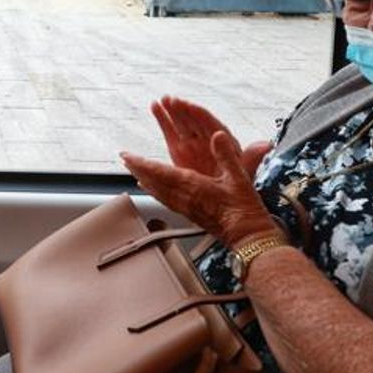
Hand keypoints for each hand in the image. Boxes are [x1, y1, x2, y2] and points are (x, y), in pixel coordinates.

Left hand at [121, 97, 276, 246]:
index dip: (141, 163)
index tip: (127, 155)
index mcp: (193, 186)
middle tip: (124, 159)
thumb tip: (218, 134)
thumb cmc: (245, 210)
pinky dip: (155, 193)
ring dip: (144, 180)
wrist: (247, 238)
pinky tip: (153, 192)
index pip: (160, 172)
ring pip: (157, 192)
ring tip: (134, 172)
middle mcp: (184, 198)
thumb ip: (226, 155)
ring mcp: (185, 208)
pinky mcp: (189, 215)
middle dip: (137, 169)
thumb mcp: (239, 178)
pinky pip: (165, 201)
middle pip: (153, 182)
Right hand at [147, 96, 272, 178]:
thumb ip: (252, 157)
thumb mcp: (246, 171)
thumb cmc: (236, 183)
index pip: (210, 123)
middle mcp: (206, 138)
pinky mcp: (179, 149)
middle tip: (170, 100)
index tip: (189, 106)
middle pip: (193, 119)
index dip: (199, 114)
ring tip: (160, 101)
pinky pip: (170, 131)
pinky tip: (155, 108)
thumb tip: (266, 145)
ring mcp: (192, 143)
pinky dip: (162, 120)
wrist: (223, 199)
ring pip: (180, 122)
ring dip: (170, 110)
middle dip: (182, 109)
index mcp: (222, 141)